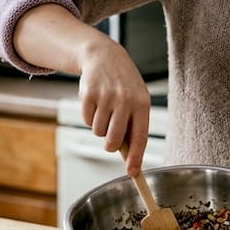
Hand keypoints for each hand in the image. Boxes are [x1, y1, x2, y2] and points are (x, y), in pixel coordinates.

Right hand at [76, 38, 151, 175]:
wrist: (103, 56)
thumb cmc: (123, 83)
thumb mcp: (136, 99)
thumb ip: (134, 124)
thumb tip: (130, 155)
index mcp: (142, 104)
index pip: (140, 137)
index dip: (136, 157)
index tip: (133, 173)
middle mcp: (125, 100)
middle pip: (114, 140)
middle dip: (110, 145)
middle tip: (110, 138)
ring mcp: (106, 97)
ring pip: (98, 132)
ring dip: (99, 126)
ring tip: (105, 109)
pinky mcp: (88, 94)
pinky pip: (87, 120)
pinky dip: (89, 116)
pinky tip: (96, 102)